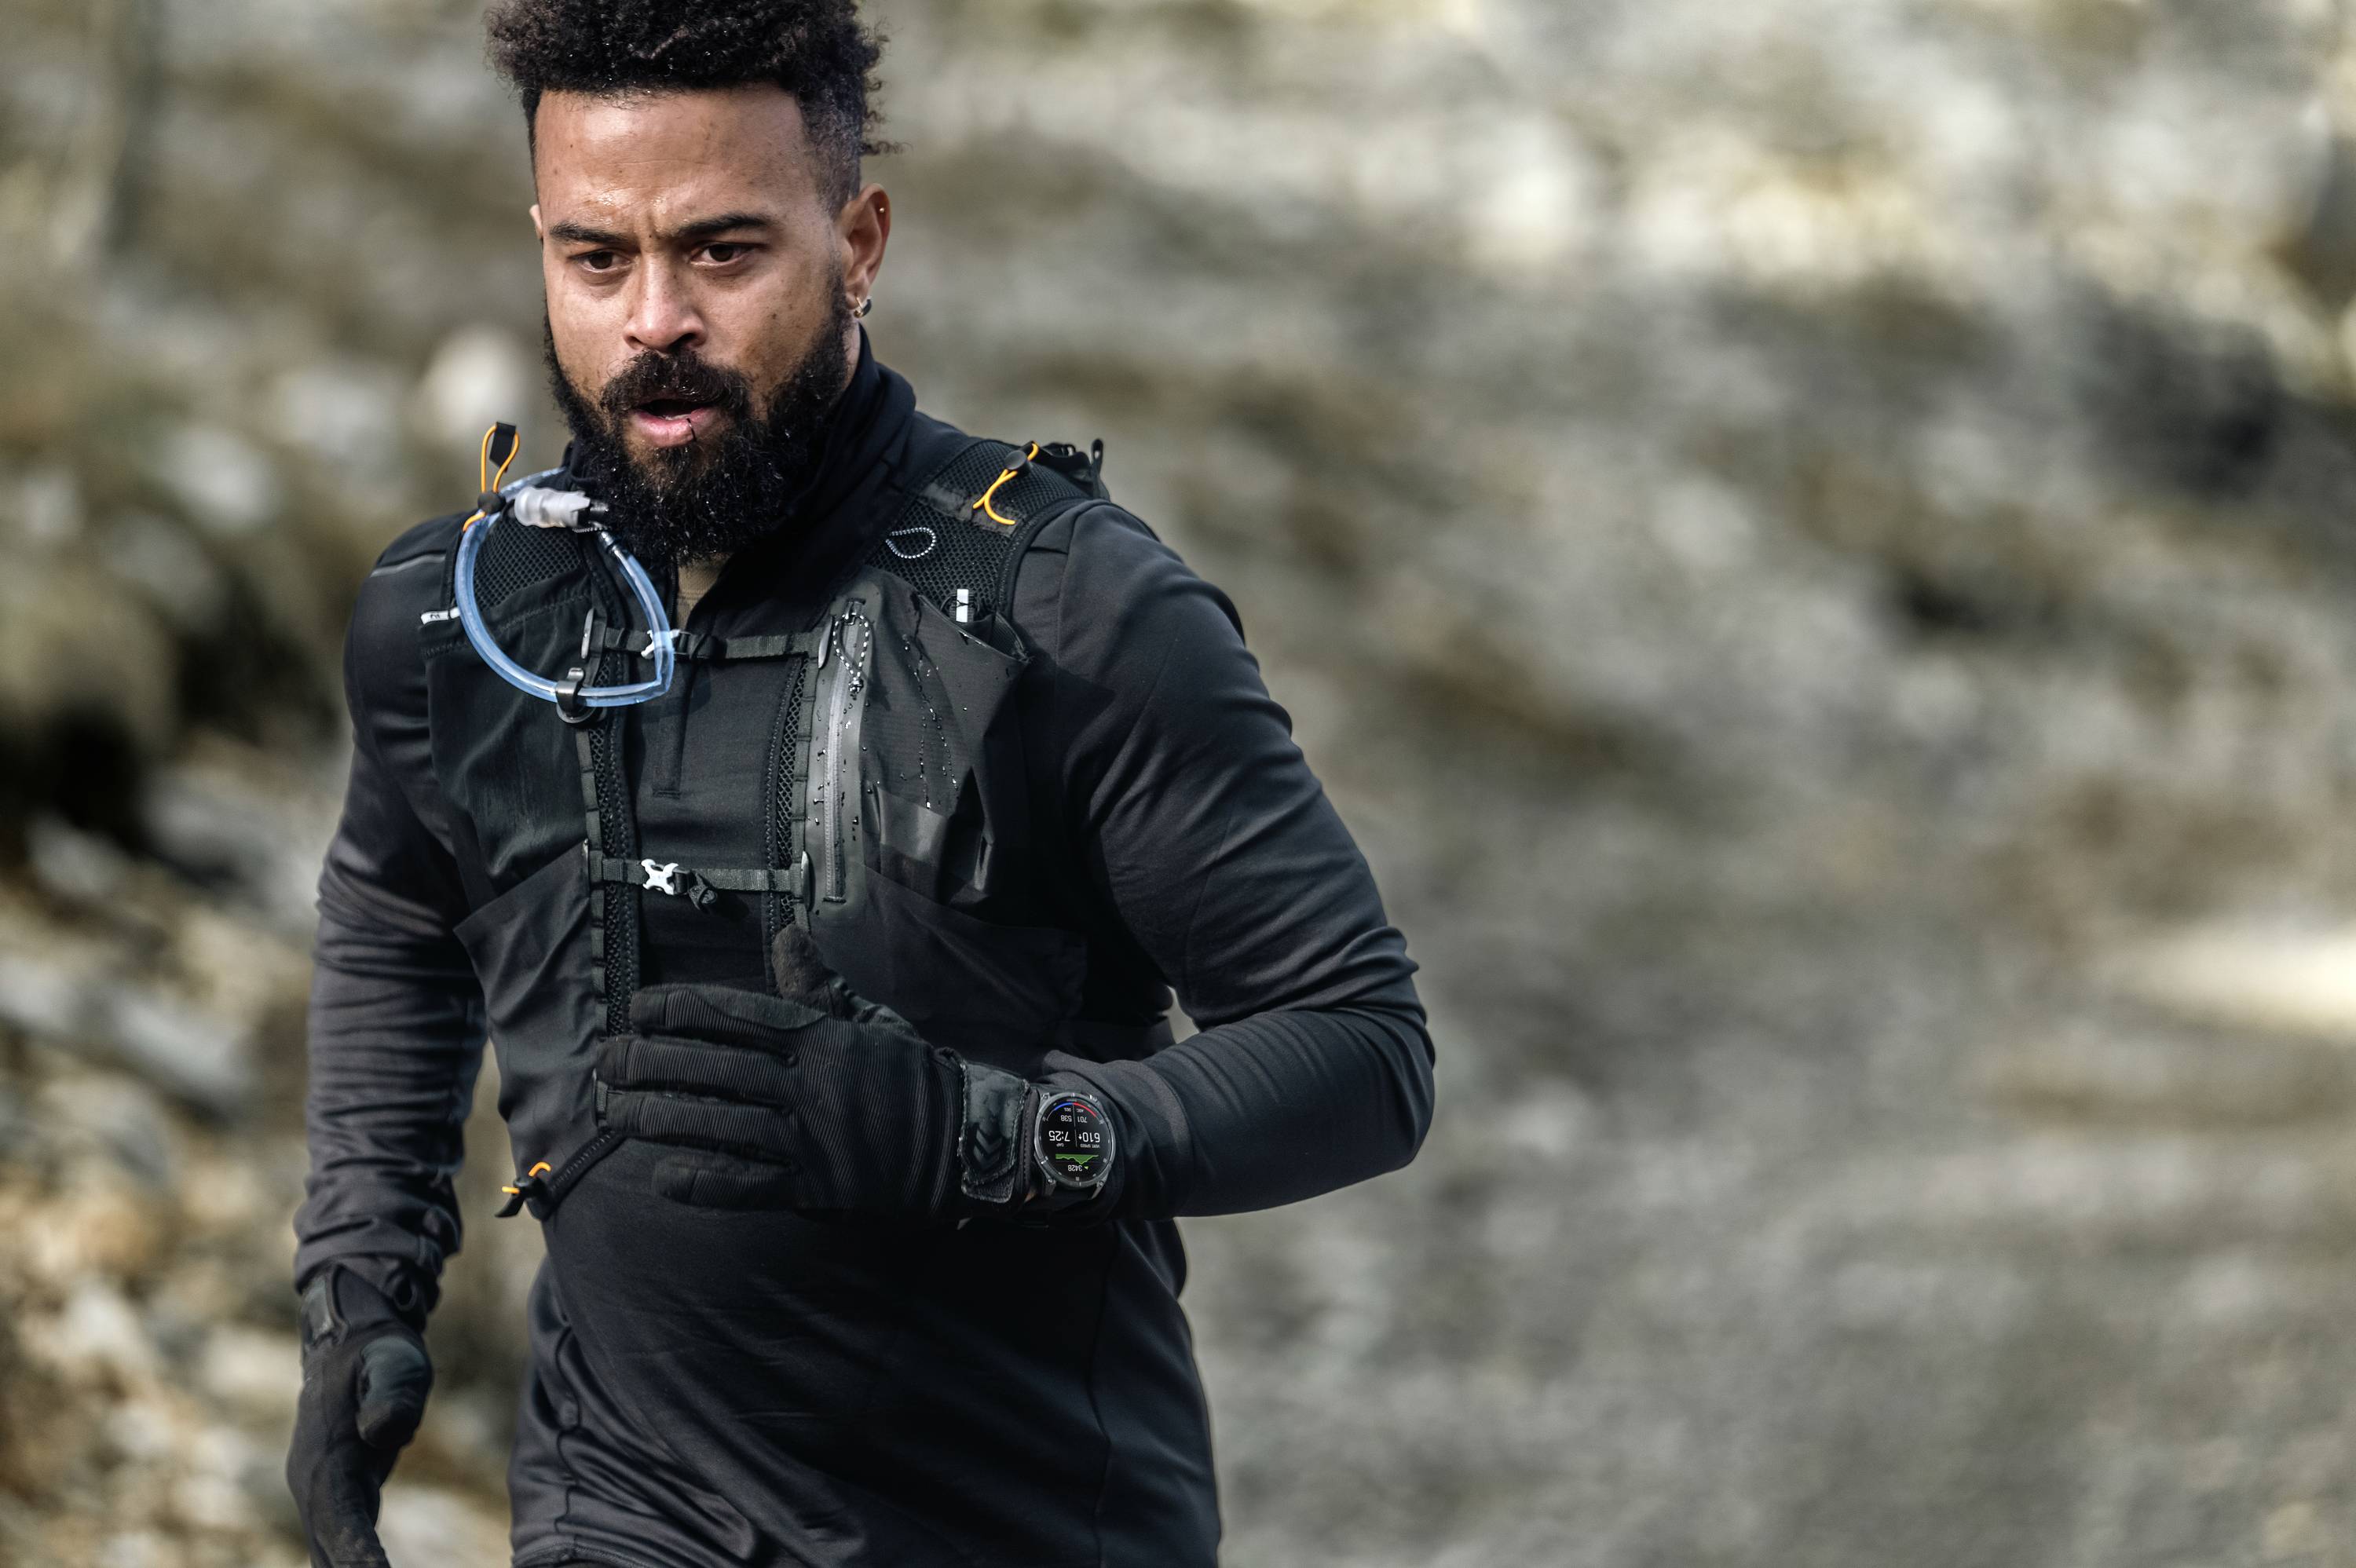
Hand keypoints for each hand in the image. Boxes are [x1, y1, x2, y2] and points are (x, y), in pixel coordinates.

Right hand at [285, 1270, 432, 1567]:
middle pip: (329, 1550)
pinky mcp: (337, 1493)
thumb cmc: (379, 1350)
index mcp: (326, 1459)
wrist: (350, 1337)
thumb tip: (383, 1432)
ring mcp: (321, 1491)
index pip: (341, 1523)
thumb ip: (393, 1392)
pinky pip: (344, 1541)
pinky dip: (355, 1563)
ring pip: (331, 1551)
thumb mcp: (395, 1361)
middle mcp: (314, 1484)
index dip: (357, 1558)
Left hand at [597, 927, 1044, 1215]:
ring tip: (614, 1112)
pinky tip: (665, 1177)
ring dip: (659, 1118)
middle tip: (606, 1060)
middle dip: (651, 1061)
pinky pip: (748, 1186)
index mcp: (820, 1035)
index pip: (734, 1015)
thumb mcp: (869, 1019)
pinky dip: (704, 1182)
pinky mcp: (816, 1186)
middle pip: (714, 1067)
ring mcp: (811, 1138)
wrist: (965, 1139)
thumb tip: (784, 936)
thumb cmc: (911, 1075)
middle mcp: (809, 1083)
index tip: (637, 1009)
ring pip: (719, 1123)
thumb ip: (818, 985)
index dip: (678, 1010)